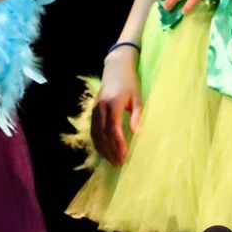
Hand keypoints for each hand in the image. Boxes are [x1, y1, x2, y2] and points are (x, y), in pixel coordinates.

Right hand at [92, 48, 142, 163]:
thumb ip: (137, 115)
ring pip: (95, 134)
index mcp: (113, 103)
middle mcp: (101, 107)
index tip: (125, 156)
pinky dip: (98, 142)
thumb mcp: (138, 97)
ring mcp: (95, 109)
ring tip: (112, 161)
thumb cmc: (130, 82)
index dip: (118, 144)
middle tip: (119, 164)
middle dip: (110, 151)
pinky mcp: (93, 110)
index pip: (114, 129)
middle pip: (103, 134)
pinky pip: (93, 130)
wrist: (116, 67)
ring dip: (103, 149)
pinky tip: (104, 151)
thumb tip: (137, 133)